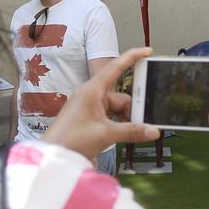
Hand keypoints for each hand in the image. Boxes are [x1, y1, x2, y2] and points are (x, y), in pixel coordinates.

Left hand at [43, 46, 159, 159]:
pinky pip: (112, 118)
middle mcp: (92, 96)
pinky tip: (126, 136)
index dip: (132, 58)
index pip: (115, 68)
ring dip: (127, 121)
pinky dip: (120, 126)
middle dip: (133, 110)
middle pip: (121, 97)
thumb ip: (132, 131)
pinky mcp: (90, 120)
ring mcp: (91, 108)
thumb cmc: (72, 139)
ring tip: (135, 135)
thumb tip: (154, 131)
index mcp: (92, 90)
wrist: (53, 156)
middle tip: (145, 124)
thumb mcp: (105, 134)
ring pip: (118, 110)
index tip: (148, 51)